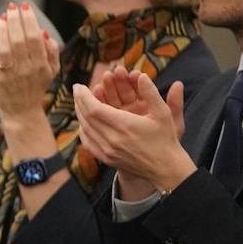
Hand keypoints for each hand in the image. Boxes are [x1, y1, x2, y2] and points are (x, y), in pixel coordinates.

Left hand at [0, 2, 58, 123]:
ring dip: (3, 30)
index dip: (29, 19)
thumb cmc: (35, 88)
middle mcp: (26, 69)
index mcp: (41, 65)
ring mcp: (10, 75)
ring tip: (2, 17)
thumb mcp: (51, 71)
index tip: (24, 6)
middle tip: (11, 7)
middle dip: (16, 20)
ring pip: (6, 48)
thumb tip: (43, 32)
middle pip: (20, 39)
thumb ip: (52, 51)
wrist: (22, 113)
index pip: (35, 37)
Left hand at [74, 70, 193, 197]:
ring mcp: (107, 151)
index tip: (78, 86)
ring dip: (79, 114)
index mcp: (124, 125)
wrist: (165, 167)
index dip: (83, 96)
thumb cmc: (165, 138)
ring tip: (79, 102)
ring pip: (85, 129)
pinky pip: (88, 142)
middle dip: (79, 101)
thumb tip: (142, 75)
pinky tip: (84, 122)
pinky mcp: (106, 159)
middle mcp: (112, 139)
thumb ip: (151, 93)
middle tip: (77, 90)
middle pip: (86, 117)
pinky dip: (83, 130)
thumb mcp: (163, 113)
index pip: (94, 108)